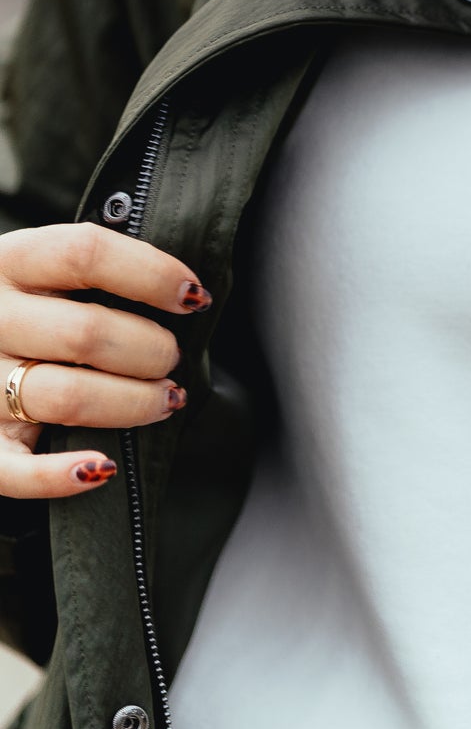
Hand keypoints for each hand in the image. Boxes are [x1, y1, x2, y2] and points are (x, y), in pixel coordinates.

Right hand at [0, 223, 211, 499]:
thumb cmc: (29, 309)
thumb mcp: (47, 271)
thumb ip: (98, 272)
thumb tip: (187, 293)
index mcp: (9, 262)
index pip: (86, 253)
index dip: (153, 275)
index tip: (194, 298)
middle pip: (85, 333)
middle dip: (152, 350)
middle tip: (172, 359)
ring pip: (68, 398)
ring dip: (134, 404)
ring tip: (164, 400)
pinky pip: (13, 470)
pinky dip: (60, 475)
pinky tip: (102, 467)